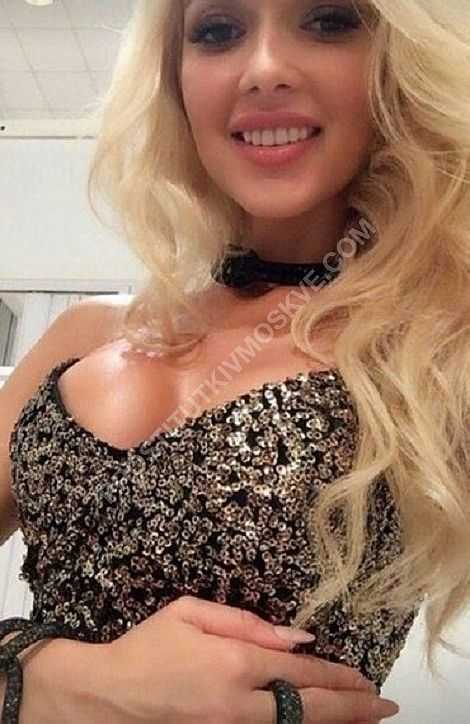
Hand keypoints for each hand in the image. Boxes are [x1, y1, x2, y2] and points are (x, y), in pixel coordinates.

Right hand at [101, 595, 399, 722]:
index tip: (364, 677)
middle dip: (352, 707)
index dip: (336, 674)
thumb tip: (295, 636)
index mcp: (233, 662)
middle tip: (384, 707)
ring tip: (365, 720)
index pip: (299, 669)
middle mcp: (238, 703)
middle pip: (308, 708)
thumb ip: (244, 621)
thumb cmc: (146, 647)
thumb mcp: (189, 613)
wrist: (105, 698)